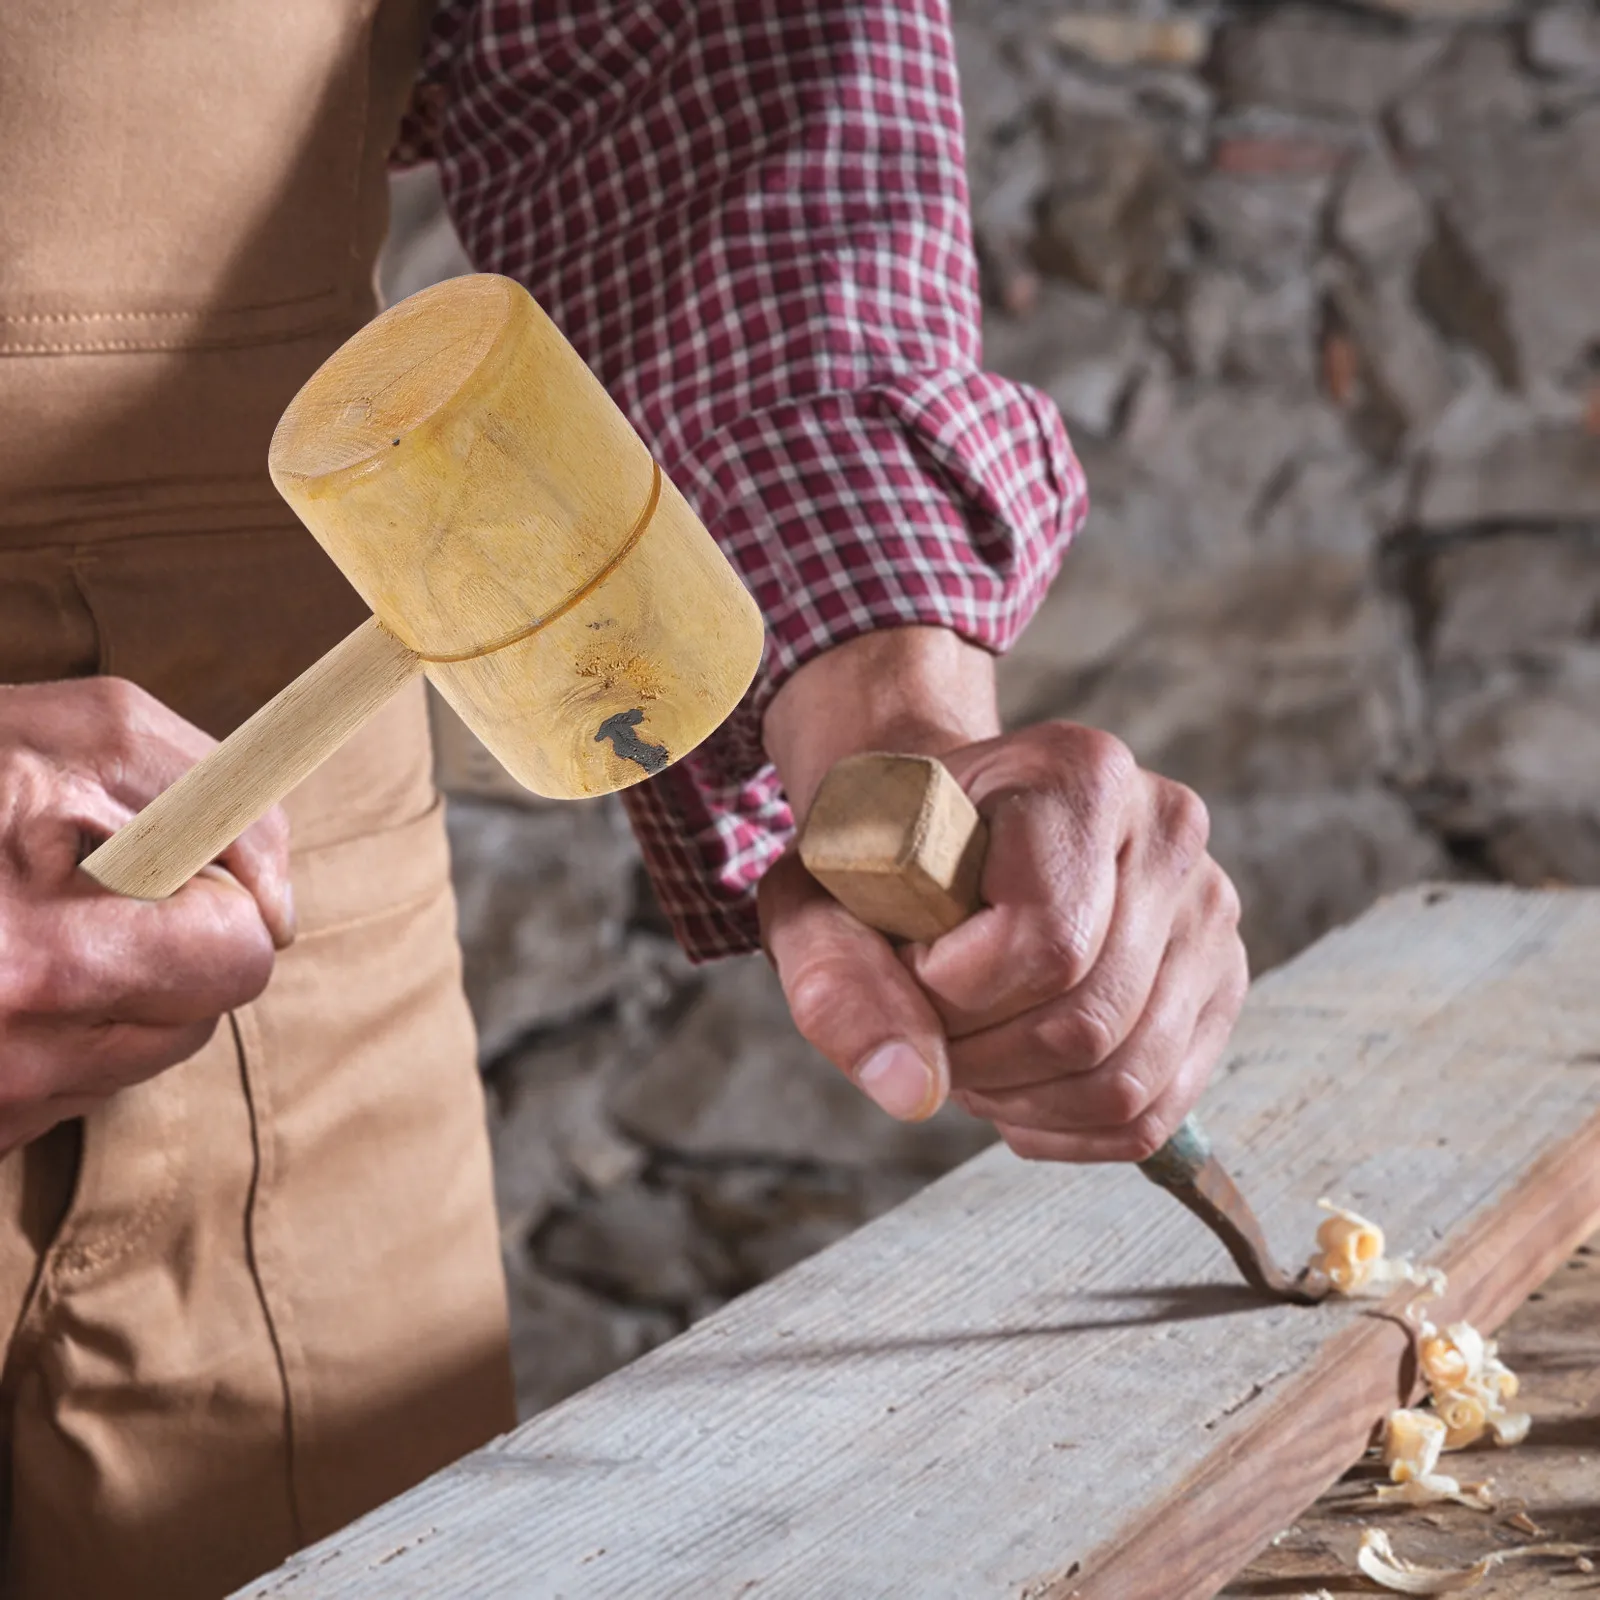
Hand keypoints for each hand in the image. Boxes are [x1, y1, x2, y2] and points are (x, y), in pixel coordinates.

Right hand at [0, 678, 293, 1152]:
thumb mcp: (71, 733)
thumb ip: (212, 797)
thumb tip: (280, 908)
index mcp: (36, 919)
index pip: (237, 952)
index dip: (229, 904)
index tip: (196, 877)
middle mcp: (5, 1019)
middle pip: (196, 1018)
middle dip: (176, 955)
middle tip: (97, 897)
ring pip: (132, 1060)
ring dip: (110, 999)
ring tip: (19, 931)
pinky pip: (53, 1100)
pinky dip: (41, 1043)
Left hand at [758, 629, 1247, 1163]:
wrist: (936, 838)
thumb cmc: (878, 860)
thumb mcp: (818, 900)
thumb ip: (839, 983)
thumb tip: (911, 1090)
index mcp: (1080, 773)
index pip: (1046, 942)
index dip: (954, 992)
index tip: (905, 964)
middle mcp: (1168, 828)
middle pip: (1087, 1019)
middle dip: (981, 1056)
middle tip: (925, 1025)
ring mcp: (1208, 908)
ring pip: (1126, 1077)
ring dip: (1021, 1098)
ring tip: (964, 1054)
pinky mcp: (1220, 981)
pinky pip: (1153, 1111)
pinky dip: (1065, 1126)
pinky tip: (1012, 1086)